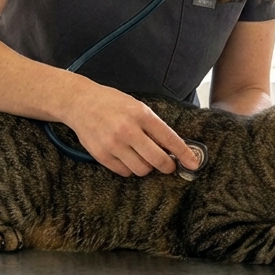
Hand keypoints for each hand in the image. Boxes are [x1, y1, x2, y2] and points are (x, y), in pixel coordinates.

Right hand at [61, 84, 200, 177]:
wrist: (80, 102)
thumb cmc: (111, 103)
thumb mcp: (136, 106)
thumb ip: (153, 125)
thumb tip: (171, 147)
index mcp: (141, 115)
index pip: (169, 139)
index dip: (184, 154)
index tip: (194, 163)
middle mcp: (128, 130)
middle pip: (158, 160)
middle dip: (167, 166)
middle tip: (168, 165)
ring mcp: (114, 144)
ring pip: (142, 170)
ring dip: (146, 167)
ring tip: (141, 157)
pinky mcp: (101, 155)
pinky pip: (124, 172)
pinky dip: (129, 169)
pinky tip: (126, 157)